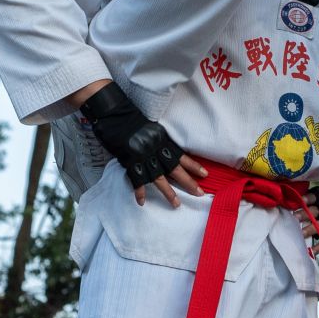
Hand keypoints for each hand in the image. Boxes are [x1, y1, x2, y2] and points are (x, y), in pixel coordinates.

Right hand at [81, 82, 191, 196]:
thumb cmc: (130, 116)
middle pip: (175, 169)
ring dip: (168, 192)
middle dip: (188, 182)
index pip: (181, 155)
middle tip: (200, 193)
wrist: (113, 112)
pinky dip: (139, 191)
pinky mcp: (128, 160)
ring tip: (177, 204)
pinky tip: (142, 202)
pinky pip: (136, 179)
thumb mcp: (150, 126)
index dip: (193, 165)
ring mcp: (142, 155)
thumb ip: (158, 139)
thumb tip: (163, 149)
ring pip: (159, 178)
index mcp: (162, 139)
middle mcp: (155, 148)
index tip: (205, 174)